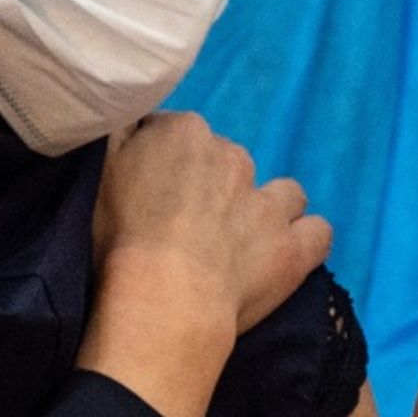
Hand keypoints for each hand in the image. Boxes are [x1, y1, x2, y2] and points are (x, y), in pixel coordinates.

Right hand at [79, 114, 329, 416]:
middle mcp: (233, 157)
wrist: (163, 298)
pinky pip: (318, 232)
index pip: (173, 134)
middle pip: (225, 162)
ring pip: (282, 192)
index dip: (161, 164)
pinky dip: (305, 240)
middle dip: (211, 186)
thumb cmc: (120, 237)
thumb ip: (117, 134)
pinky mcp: (294, 248)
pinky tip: (285, 254)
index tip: (149, 193)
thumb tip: (129, 118)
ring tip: (242, 241)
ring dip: (267, 209)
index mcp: (184, 132)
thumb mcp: (99, 170)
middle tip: (186, 226)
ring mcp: (270, 203)